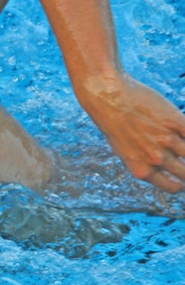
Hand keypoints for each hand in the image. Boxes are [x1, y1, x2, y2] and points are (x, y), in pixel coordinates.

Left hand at [78, 75, 184, 192]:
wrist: (108, 97)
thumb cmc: (113, 123)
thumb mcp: (124, 149)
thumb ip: (142, 161)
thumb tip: (159, 167)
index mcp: (141, 170)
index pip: (172, 187)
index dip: (180, 185)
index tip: (183, 181)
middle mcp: (155, 159)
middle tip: (184, 166)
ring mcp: (167, 140)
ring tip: (181, 145)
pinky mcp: (176, 122)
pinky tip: (183, 130)